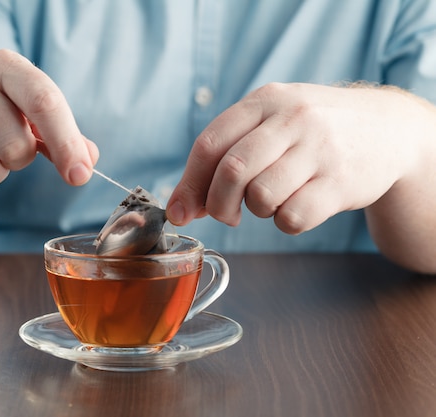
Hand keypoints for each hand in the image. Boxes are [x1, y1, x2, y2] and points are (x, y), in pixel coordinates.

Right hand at [0, 49, 98, 200]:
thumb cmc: (2, 113)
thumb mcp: (35, 113)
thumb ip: (67, 137)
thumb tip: (86, 162)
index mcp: (4, 66)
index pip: (43, 102)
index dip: (66, 144)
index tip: (79, 176)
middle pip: (15, 148)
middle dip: (21, 159)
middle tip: (10, 147)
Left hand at [167, 82, 417, 233]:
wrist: (388, 129)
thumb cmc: (312, 132)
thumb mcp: (271, 124)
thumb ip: (225, 156)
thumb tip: (182, 207)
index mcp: (265, 101)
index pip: (210, 144)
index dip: (189, 183)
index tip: (180, 211)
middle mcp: (293, 118)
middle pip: (231, 171)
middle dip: (218, 204)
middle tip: (226, 215)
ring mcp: (320, 149)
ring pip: (261, 197)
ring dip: (257, 210)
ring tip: (273, 198)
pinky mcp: (342, 182)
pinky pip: (292, 217)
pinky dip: (286, 222)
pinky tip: (298, 204)